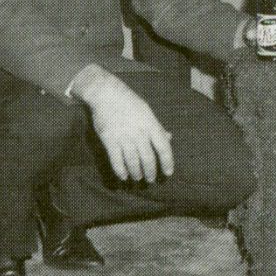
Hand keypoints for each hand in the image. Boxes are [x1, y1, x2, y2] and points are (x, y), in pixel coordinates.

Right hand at [71, 68, 174, 182]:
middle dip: (150, 172)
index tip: (168, 173)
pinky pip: (116, 160)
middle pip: (148, 158)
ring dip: (136, 173)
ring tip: (138, 178)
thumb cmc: (129, 103)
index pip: (163, 147)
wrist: (107, 94)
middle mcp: (139, 132)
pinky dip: (120, 171)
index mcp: (151, 124)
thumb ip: (157, 127)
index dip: (167, 162)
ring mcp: (124, 137)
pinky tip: (123, 176)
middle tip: (150, 180)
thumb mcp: (147, 112)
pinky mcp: (109, 140)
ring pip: (133, 162)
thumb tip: (169, 138)